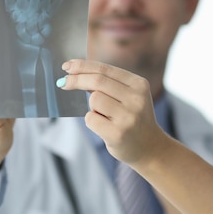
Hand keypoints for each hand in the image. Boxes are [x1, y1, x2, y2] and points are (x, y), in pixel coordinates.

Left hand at [56, 59, 170, 166]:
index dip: (83, 66)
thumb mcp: (129, 96)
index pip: (105, 69)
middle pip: (97, 81)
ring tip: (104, 116)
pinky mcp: (118, 133)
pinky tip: (105, 127)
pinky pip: (91, 119)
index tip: (67, 66)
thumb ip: (108, 84)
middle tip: (62, 82)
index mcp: (139, 84)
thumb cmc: (132, 118)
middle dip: (76, 80)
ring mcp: (128, 117)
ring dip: (92, 107)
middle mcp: (136, 99)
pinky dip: (92, 121)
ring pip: (94, 100)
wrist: (149, 147)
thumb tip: (75, 73)